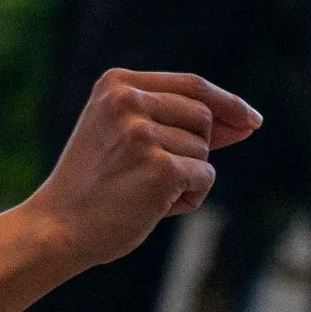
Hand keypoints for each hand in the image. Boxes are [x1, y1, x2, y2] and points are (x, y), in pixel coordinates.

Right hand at [26, 69, 260, 267]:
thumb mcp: (125, 137)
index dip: (227, 102)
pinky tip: (153, 207)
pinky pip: (204, 177)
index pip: (191, 85)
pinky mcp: (160, 168)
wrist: (57, 227)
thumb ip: (177, 122)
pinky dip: (189, 198)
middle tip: (151, 174)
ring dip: (187, 176)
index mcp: (116, 84)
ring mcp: (143, 133)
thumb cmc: (94, 186)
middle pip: (203, 116)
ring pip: (203, 150)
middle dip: (195, 148)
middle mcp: (128, 101)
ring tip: (143, 191)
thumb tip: (247, 121)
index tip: (252, 121)